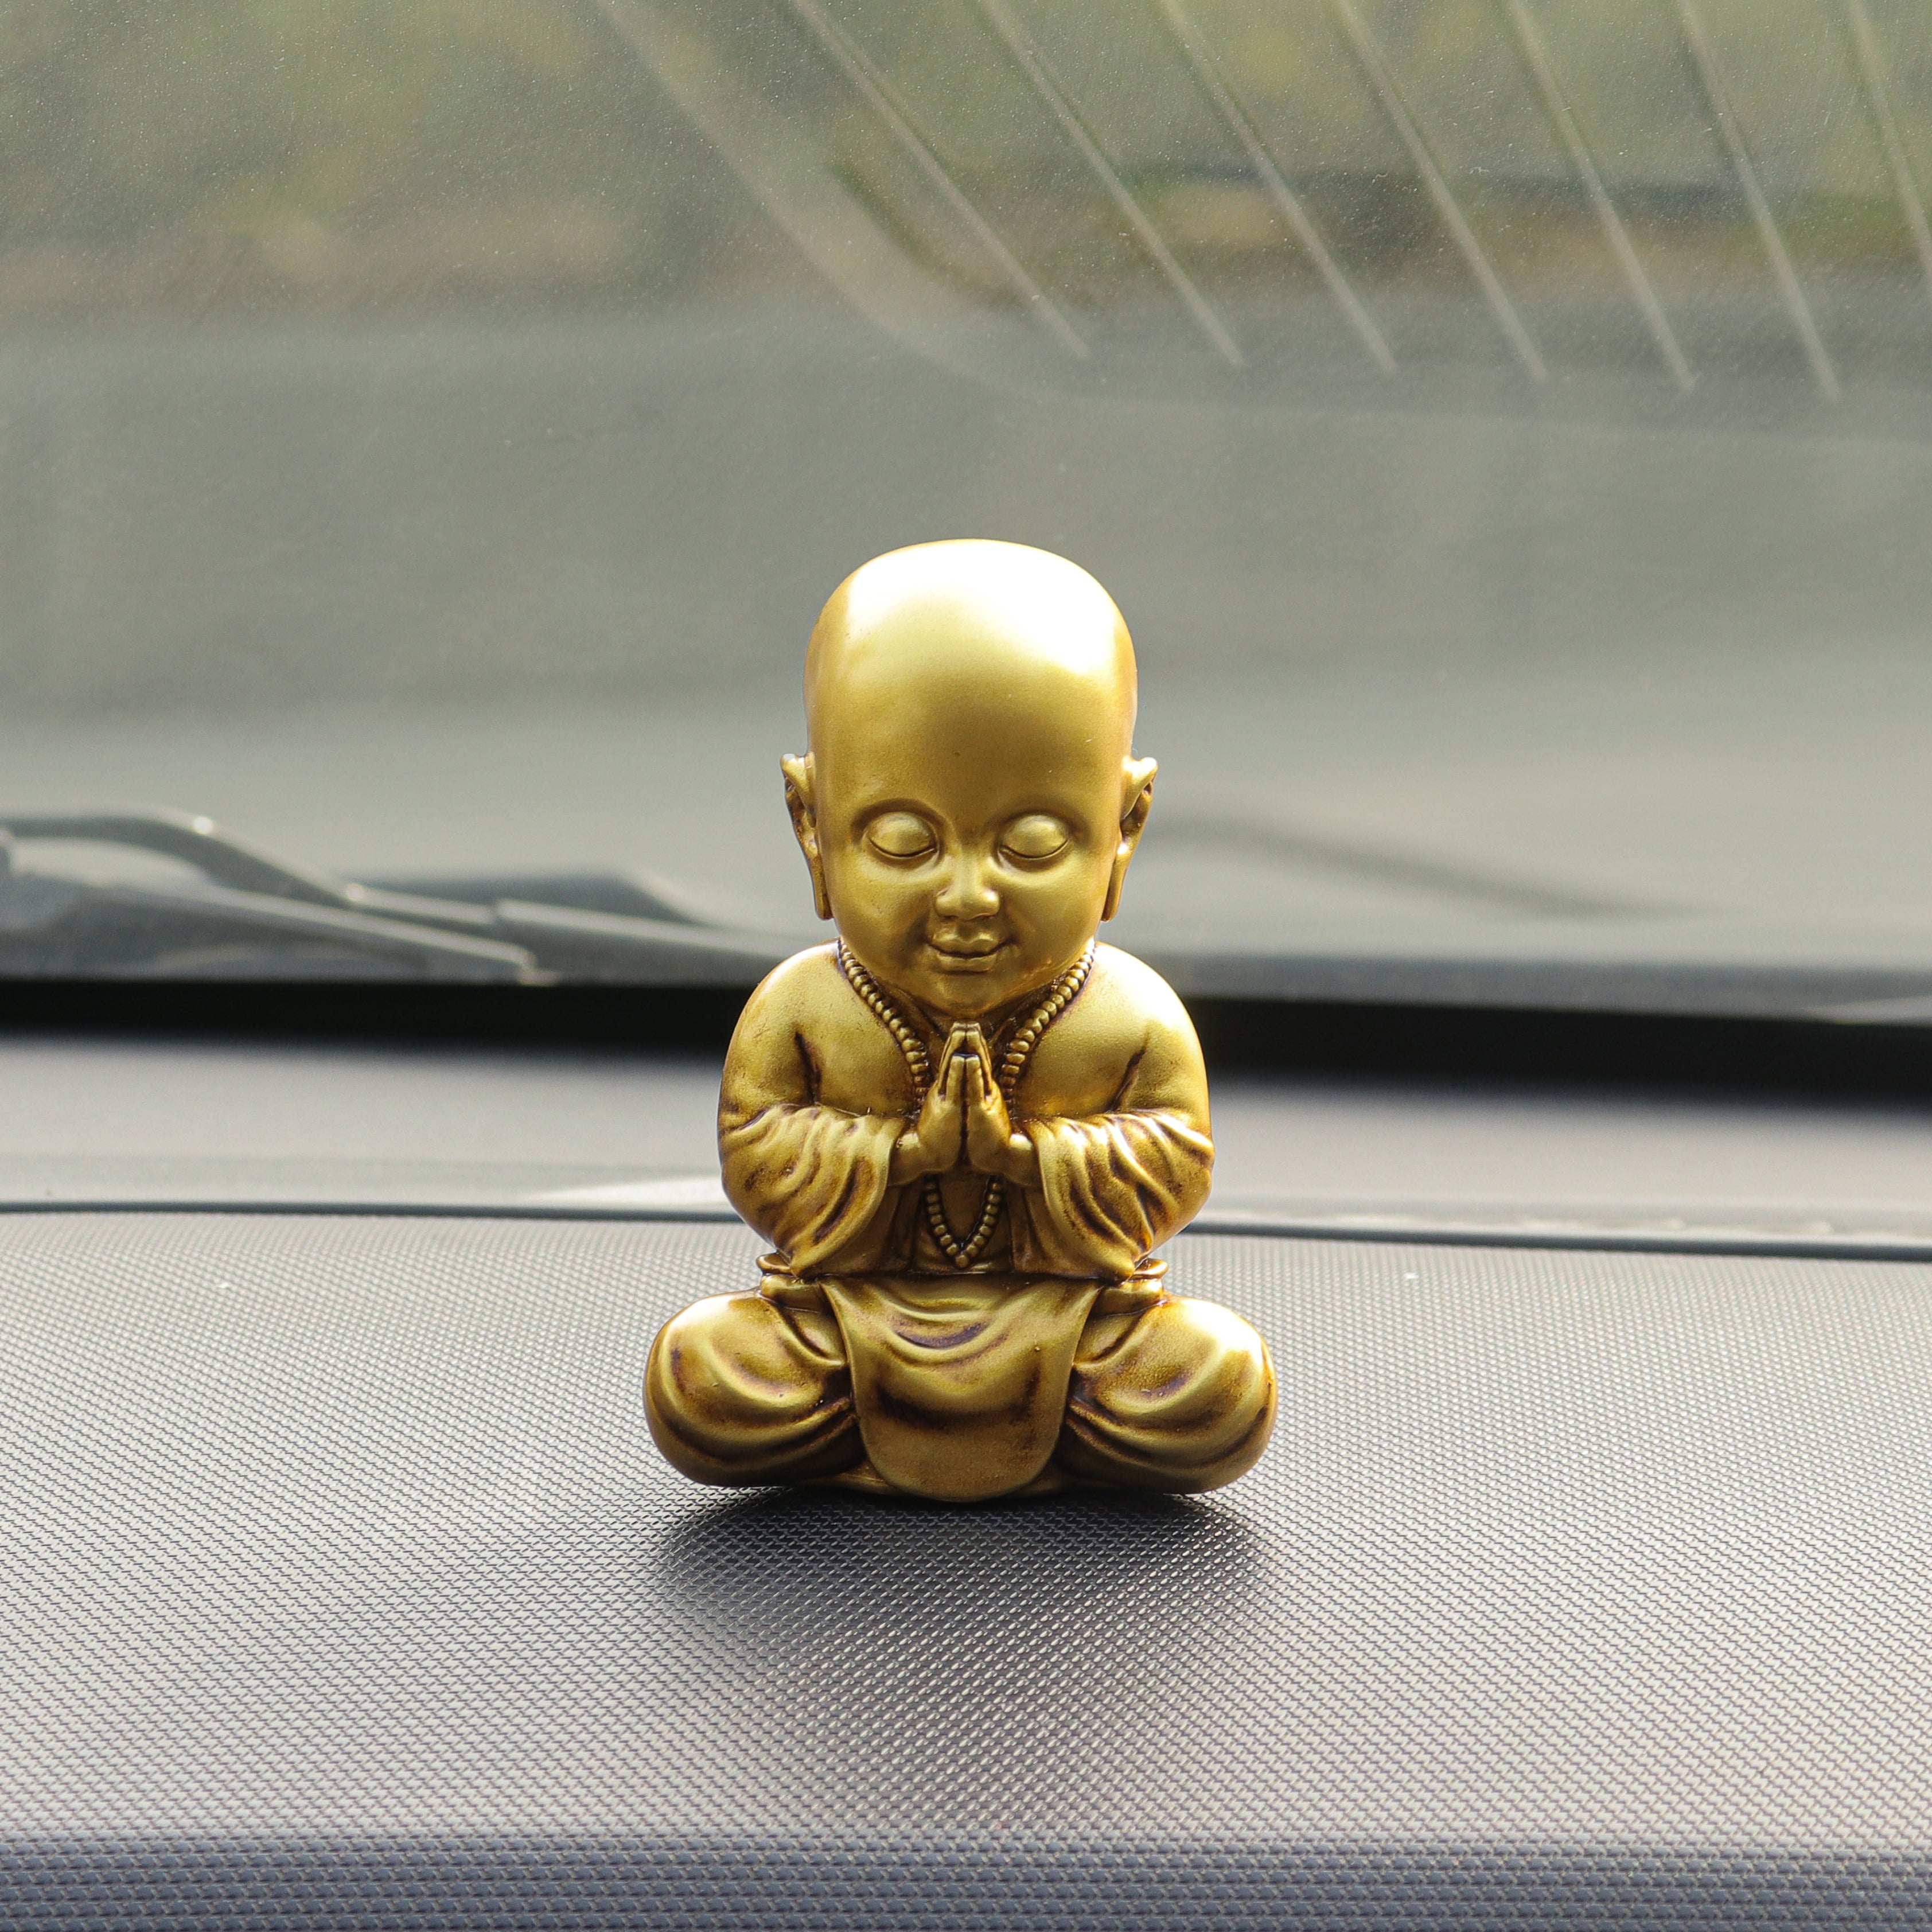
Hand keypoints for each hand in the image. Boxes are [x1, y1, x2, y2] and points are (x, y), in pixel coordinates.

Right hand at [889, 1027, 969, 1181]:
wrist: (928, 1154)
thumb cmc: (939, 1134)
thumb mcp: (945, 1110)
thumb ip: (949, 1096)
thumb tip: (952, 1085)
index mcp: (943, 1090)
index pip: (950, 1062)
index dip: (957, 1044)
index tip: (963, 1027)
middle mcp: (942, 1090)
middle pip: (949, 1059)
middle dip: (957, 1039)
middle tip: (964, 1020)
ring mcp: (944, 1098)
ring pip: (951, 1068)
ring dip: (957, 1048)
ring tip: (963, 1030)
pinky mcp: (949, 1109)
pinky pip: (954, 1086)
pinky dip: (958, 1071)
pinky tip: (963, 1057)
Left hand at [959, 1034, 1038, 1186]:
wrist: (998, 1156)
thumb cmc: (987, 1135)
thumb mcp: (981, 1111)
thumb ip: (979, 1096)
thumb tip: (975, 1085)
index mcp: (985, 1091)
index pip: (978, 1063)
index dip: (973, 1044)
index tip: (966, 1026)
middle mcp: (987, 1091)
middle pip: (980, 1060)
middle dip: (973, 1039)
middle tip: (967, 1020)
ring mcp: (985, 1099)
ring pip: (978, 1069)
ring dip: (973, 1048)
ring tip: (968, 1030)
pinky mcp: (981, 1111)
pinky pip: (975, 1088)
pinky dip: (972, 1072)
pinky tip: (968, 1058)